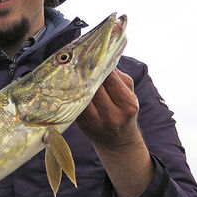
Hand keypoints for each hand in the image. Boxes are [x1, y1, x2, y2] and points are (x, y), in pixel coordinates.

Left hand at [77, 68, 153, 196]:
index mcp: (128, 105)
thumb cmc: (124, 111)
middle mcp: (112, 116)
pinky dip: (70, 95)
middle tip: (77, 60)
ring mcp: (96, 123)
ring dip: (75, 83)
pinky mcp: (82, 126)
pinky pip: (74, 106)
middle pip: (94, 89)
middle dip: (85, 74)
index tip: (91, 56)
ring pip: (81, 98)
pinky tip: (67, 85)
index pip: (110, 81)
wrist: (118, 141)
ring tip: (70, 70)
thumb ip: (118, 77)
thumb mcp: (129, 94)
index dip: (99, 67)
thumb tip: (102, 58)